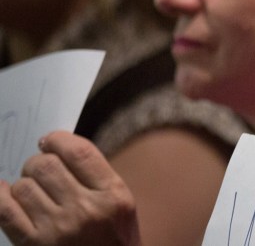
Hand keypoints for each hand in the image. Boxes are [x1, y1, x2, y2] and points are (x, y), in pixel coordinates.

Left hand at [0, 131, 140, 245]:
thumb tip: (57, 150)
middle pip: (47, 165)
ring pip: (23, 186)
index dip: (58, 139)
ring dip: (23, 183)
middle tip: (39, 168)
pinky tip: (3, 192)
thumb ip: (95, 178)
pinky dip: (0, 196)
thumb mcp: (120, 205)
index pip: (78, 152)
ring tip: (30, 189)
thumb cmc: (113, 239)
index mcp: (112, 195)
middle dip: (37, 161)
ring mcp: (58, 229)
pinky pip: (5, 210)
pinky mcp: (34, 245)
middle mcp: (86, 210)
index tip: (50, 141)